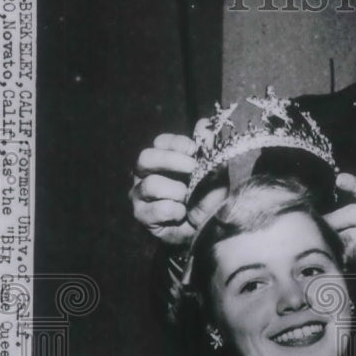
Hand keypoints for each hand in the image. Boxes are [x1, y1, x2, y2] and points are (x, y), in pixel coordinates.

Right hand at [130, 123, 226, 246]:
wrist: (205, 232)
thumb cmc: (206, 200)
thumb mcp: (215, 174)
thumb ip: (209, 150)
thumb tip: (205, 124)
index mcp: (161, 160)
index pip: (160, 142)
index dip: (178, 144)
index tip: (195, 151)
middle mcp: (145, 174)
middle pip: (145, 158)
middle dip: (171, 161)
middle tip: (192, 168)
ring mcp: (140, 195)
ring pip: (151, 185)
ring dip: (177, 192)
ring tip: (187, 199)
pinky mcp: (141, 215)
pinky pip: (155, 209)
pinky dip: (174, 211)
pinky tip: (182, 215)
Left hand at [325, 173, 355, 321]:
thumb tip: (341, 211)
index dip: (355, 184)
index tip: (340, 179)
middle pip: (353, 213)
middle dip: (333, 220)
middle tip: (321, 226)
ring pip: (351, 234)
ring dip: (337, 240)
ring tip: (331, 245)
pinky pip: (355, 252)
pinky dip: (346, 256)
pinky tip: (344, 260)